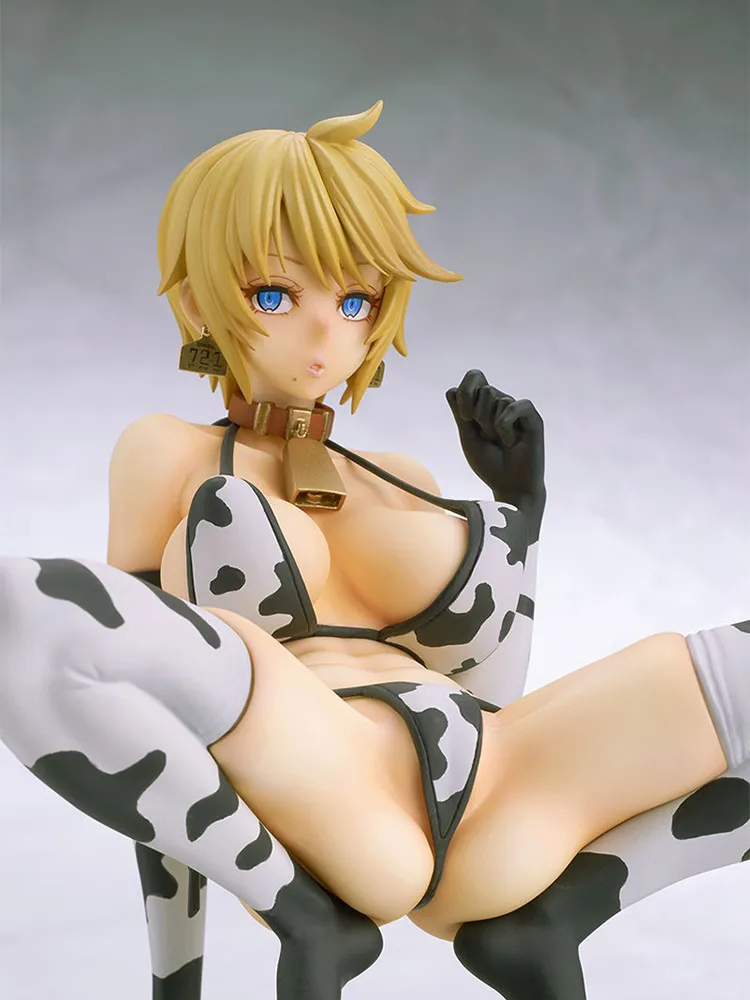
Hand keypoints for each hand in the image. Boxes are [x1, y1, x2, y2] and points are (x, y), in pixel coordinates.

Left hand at [446, 370, 545, 541]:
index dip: (466, 392)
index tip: (465, 418)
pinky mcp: (532, 418)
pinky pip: (514, 405)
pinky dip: (505, 424)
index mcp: (484, 405)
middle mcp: (502, 403)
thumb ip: (460, 414)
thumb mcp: (469, 438)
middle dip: (478, 416)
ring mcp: (517, 410)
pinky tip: (511, 442)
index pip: (474, 377)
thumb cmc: (490, 465)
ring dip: (492, 425)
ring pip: (498, 398)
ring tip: (502, 443)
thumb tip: (452, 389)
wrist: (511, 487)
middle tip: (488, 437)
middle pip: (484, 389)